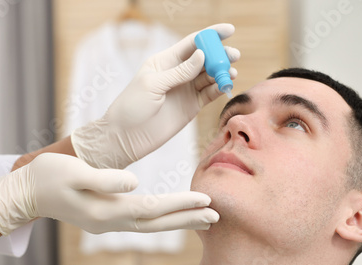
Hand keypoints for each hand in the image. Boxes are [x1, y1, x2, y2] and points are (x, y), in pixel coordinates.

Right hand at [0, 153, 218, 234]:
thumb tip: (134, 182)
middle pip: (157, 223)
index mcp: (106, 210)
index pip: (152, 209)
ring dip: (178, 221)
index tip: (206, 199)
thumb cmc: (48, 177)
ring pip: (151, 225)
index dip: (180, 204)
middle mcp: (111, 221)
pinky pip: (141, 221)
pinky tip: (173, 215)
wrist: (27, 193)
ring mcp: (108, 223)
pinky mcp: (106, 218)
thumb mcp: (74, 172)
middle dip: (188, 219)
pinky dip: (162, 219)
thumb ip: (105, 179)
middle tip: (217, 216)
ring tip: (204, 219)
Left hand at [71, 23, 239, 168]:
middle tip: (234, 55)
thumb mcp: (153, 85)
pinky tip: (226, 85)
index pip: (192, 43)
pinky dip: (220, 89)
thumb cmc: (132, 106)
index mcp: (165, 62)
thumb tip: (202, 56)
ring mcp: (186, 90)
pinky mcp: (192, 106)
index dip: (210, 35)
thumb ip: (179, 72)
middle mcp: (178, 73)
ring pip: (210, 76)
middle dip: (221, 55)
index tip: (229, 30)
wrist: (126, 137)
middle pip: (205, 59)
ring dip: (223, 72)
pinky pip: (210, 94)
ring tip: (232, 72)